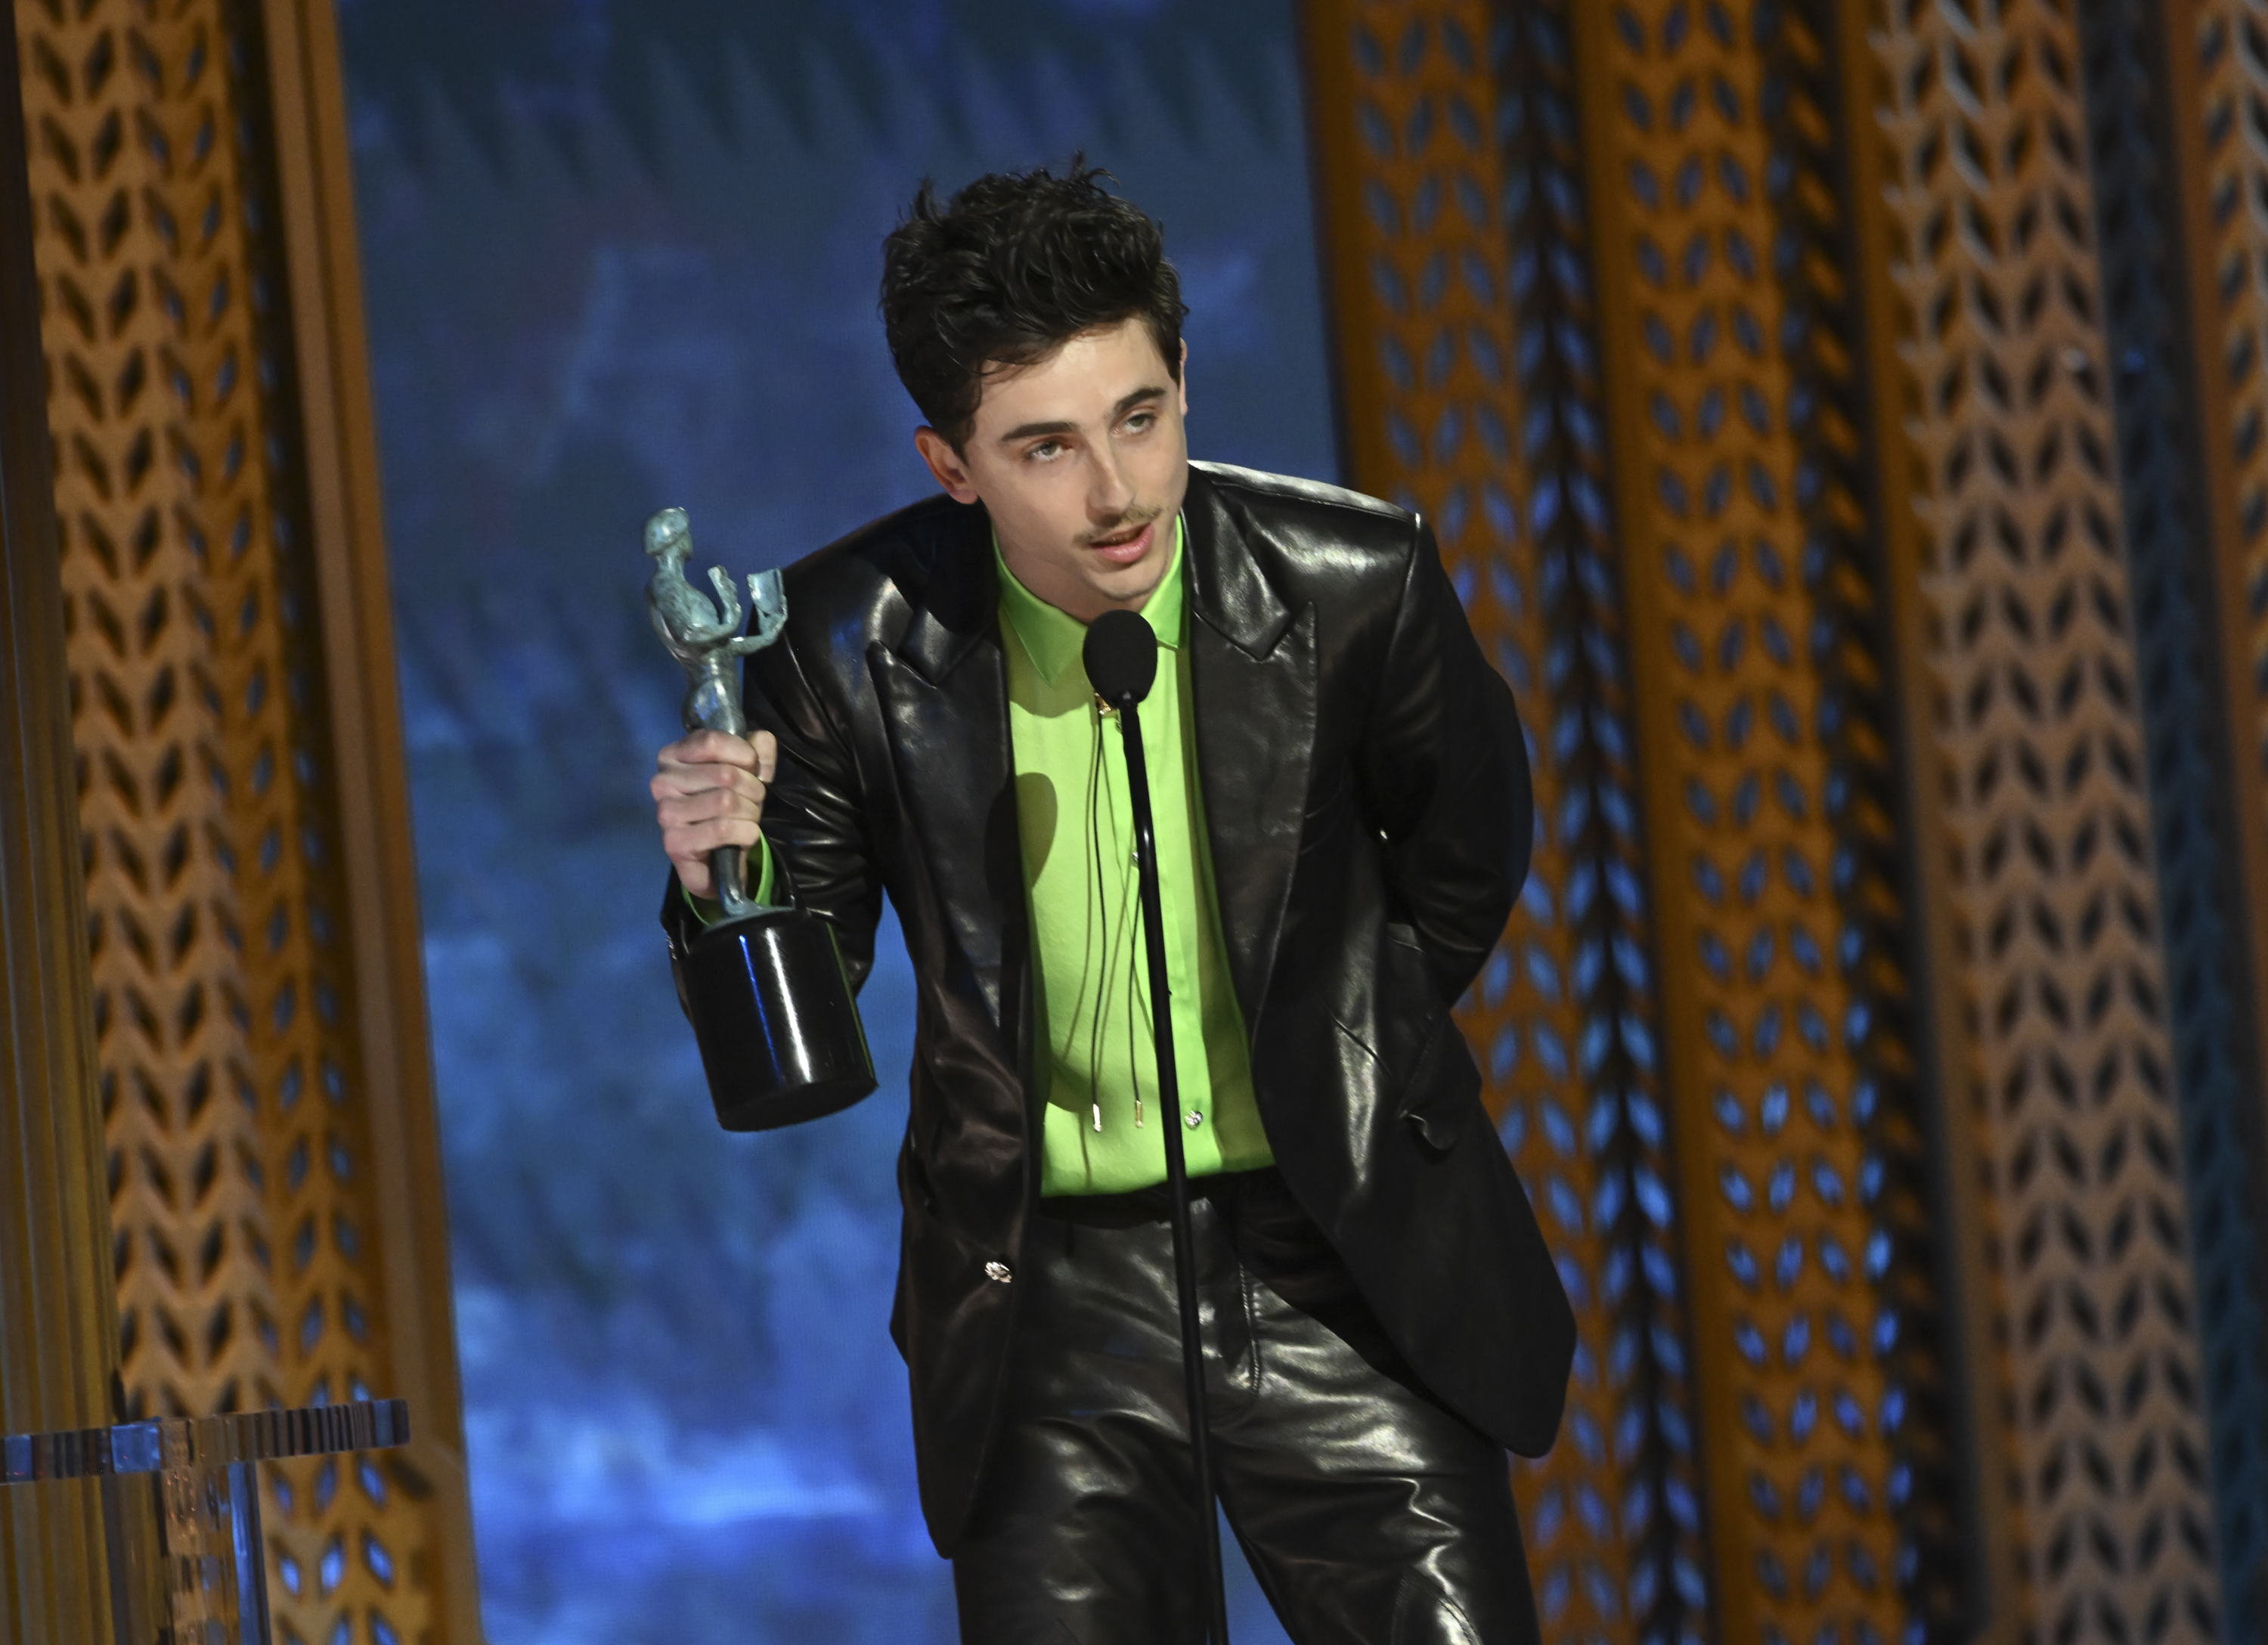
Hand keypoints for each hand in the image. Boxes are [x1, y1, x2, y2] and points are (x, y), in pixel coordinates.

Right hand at [652, 729, 776, 899]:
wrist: (716, 858)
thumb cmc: (728, 806)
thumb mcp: (746, 771)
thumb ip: (757, 749)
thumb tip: (761, 741)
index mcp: (673, 756)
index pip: (712, 741)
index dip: (744, 754)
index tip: (753, 768)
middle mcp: (662, 782)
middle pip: (725, 773)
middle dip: (753, 789)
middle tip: (753, 800)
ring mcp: (665, 813)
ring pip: (726, 801)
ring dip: (751, 812)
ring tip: (749, 818)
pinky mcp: (674, 842)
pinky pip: (722, 829)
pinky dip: (746, 832)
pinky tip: (745, 835)